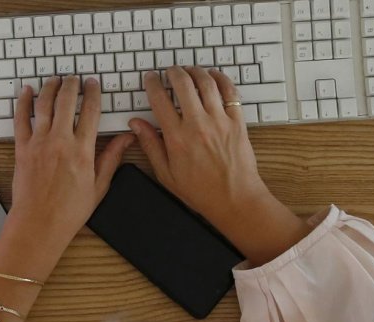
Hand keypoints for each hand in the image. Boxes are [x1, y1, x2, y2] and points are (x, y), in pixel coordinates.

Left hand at [9, 76, 133, 244]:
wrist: (39, 224)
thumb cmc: (69, 211)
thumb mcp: (99, 185)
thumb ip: (111, 157)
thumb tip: (126, 138)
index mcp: (82, 150)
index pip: (91, 112)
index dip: (93, 93)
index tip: (93, 84)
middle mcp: (60, 142)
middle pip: (67, 102)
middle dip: (72, 85)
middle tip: (75, 78)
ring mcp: (39, 143)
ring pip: (44, 105)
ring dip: (50, 88)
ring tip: (55, 79)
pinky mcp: (22, 148)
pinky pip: (21, 119)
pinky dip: (23, 102)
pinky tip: (26, 91)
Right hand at [128, 67, 268, 224]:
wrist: (235, 199)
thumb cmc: (201, 191)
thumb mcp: (166, 174)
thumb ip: (150, 145)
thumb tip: (136, 124)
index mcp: (176, 137)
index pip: (159, 99)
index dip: (152, 84)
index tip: (151, 79)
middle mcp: (197, 124)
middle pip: (183, 84)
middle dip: (174, 72)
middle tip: (170, 71)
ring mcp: (219, 121)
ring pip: (206, 83)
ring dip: (196, 71)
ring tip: (190, 70)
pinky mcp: (237, 122)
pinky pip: (230, 92)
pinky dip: (221, 79)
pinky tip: (214, 76)